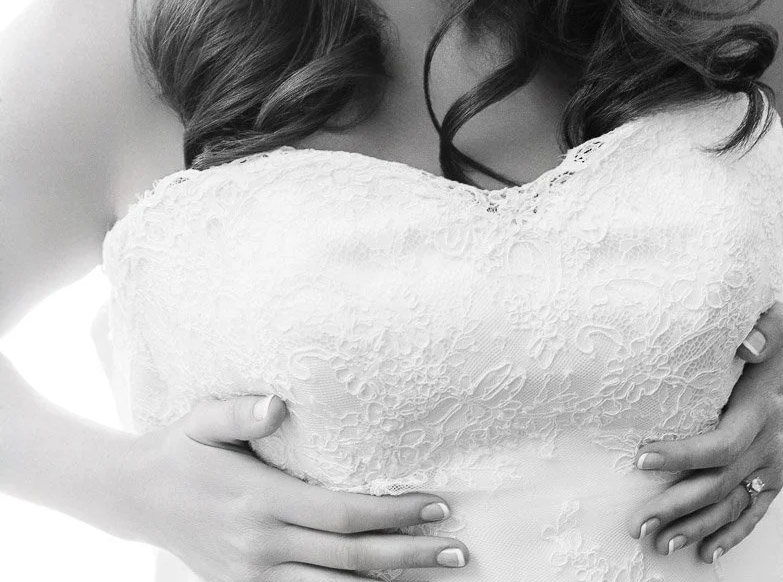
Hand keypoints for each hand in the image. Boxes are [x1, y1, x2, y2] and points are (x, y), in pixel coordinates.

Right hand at [118, 392, 469, 580]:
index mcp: (259, 500)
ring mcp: (253, 576)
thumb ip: (239, 412)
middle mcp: (261, 545)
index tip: (436, 506)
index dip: (393, 514)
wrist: (137, 497)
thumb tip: (275, 406)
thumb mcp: (202, 419)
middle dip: (409, 556)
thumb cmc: (181, 448)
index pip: (342, 515)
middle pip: (350, 559)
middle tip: (457, 551)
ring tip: (436, 577)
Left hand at [628, 300, 782, 563]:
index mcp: (762, 412)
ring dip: (696, 528)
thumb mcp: (778, 323)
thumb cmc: (780, 340)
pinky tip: (706, 552)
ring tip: (660, 543)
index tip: (642, 458)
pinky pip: (754, 514)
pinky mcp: (773, 475)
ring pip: (732, 506)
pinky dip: (731, 536)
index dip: (682, 456)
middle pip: (719, 485)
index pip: (720, 444)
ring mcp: (772, 465)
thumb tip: (748, 344)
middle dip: (677, 506)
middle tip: (639, 522)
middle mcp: (769, 446)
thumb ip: (766, 328)